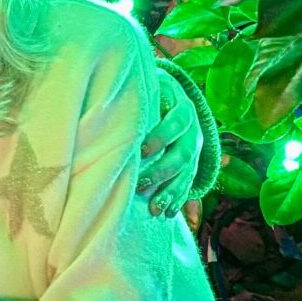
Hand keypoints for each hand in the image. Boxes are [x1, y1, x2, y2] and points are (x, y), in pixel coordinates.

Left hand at [138, 76, 202, 217]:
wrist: (169, 93)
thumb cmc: (146, 91)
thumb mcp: (144, 88)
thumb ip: (135, 97)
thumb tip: (106, 106)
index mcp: (182, 106)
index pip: (178, 122)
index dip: (162, 136)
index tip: (142, 150)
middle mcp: (194, 129)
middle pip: (185, 153)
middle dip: (163, 171)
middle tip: (141, 184)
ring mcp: (195, 147)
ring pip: (188, 172)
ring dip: (171, 191)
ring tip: (154, 208)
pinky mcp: (193, 163)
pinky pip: (189, 183)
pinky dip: (178, 198)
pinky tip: (168, 212)